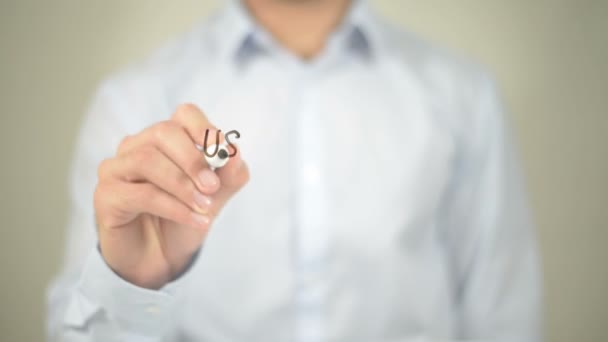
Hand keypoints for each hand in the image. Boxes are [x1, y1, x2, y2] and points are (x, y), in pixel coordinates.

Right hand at [94, 104, 248, 288]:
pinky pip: (140, 193)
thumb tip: (235, 152)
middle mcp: (136, 146)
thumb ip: (229, 175)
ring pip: (147, 160)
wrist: (160, 259)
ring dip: (182, 185)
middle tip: (212, 186)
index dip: (203, 128)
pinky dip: (173, 207)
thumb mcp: (215, 197)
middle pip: (163, 133)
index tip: (221, 151)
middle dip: (192, 159)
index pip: (184, 115)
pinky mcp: (105, 196)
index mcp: (166, 140)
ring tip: (205, 208)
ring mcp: (116, 169)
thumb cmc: (184, 218)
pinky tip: (195, 220)